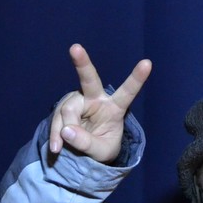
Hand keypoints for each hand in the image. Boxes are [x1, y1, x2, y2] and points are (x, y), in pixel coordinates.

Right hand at [48, 44, 151, 162]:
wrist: (85, 154)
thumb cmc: (101, 148)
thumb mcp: (100, 152)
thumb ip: (86, 143)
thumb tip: (66, 131)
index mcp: (115, 108)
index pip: (127, 92)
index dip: (136, 78)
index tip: (147, 63)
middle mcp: (96, 99)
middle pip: (89, 79)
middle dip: (82, 63)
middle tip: (75, 48)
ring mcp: (78, 101)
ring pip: (68, 110)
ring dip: (63, 129)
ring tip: (63, 147)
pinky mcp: (64, 108)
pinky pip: (56, 118)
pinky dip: (54, 134)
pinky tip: (56, 148)